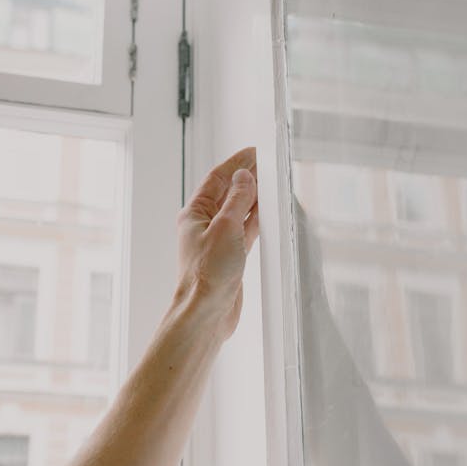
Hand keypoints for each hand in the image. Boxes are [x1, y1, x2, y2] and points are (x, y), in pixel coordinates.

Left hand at [175, 148, 258, 338]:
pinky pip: (245, 230)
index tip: (253, 152)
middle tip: (266, 163)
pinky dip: (257, 219)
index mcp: (194, 214)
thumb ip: (238, 201)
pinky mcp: (230, 257)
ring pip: (238, 211)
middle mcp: (203, 225)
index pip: (217, 179)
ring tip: (271, 182)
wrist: (206, 313)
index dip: (236, 164)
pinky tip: (268, 211)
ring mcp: (217, 241)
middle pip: (227, 193)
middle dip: (246, 177)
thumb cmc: (207, 274)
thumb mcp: (226, 228)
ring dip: (254, 197)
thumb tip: (245, 177)